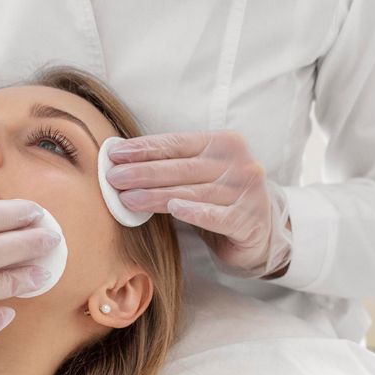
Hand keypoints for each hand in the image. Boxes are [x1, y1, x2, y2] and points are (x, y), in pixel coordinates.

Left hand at [105, 130, 293, 279]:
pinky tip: (174, 208)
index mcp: (224, 143)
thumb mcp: (200, 173)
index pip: (177, 143)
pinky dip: (195, 212)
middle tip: (113, 178)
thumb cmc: (220, 198)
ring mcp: (246, 192)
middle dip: (143, 171)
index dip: (145, 148)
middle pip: (182, 167)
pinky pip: (217, 215)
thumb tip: (123, 160)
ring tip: (127, 199)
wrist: (260, 231)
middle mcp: (239, 163)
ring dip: (156, 195)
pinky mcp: (248, 219)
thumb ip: (172, 164)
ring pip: (193, 191)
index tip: (115, 153)